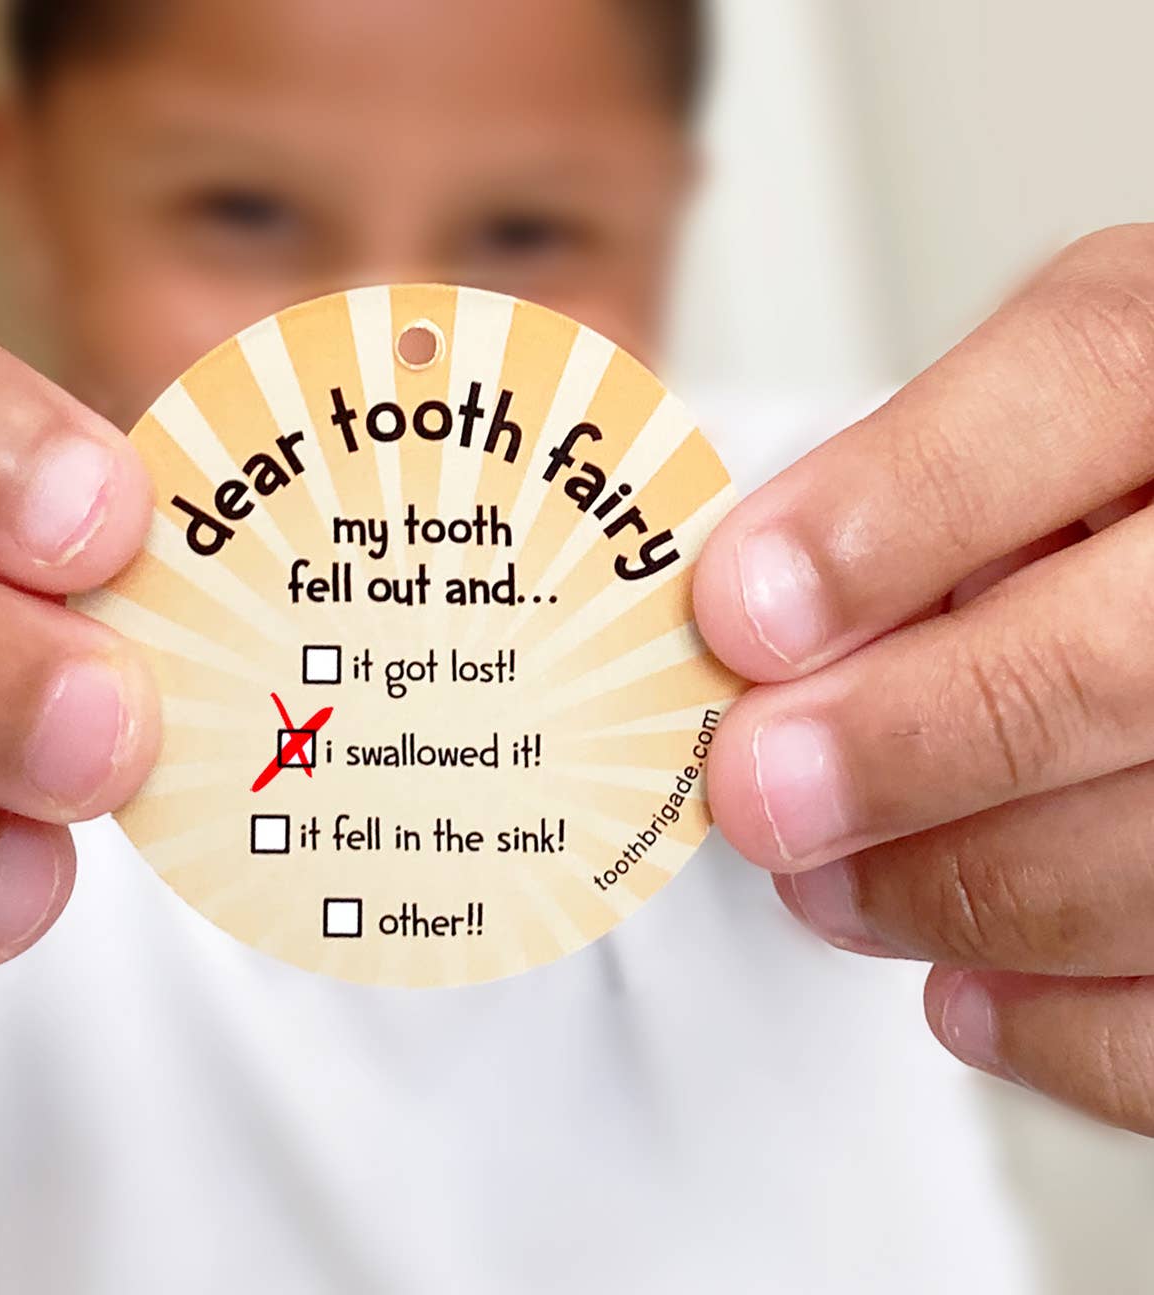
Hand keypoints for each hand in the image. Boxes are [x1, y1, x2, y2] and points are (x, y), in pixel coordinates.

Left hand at [696, 225, 1153, 1134]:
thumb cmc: (1126, 494)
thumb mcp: (1046, 421)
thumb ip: (925, 487)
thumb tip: (755, 616)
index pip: (1083, 376)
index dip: (895, 507)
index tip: (740, 613)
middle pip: (1120, 658)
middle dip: (905, 745)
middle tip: (757, 790)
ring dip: (955, 892)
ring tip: (826, 888)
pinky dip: (1068, 1032)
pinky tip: (964, 996)